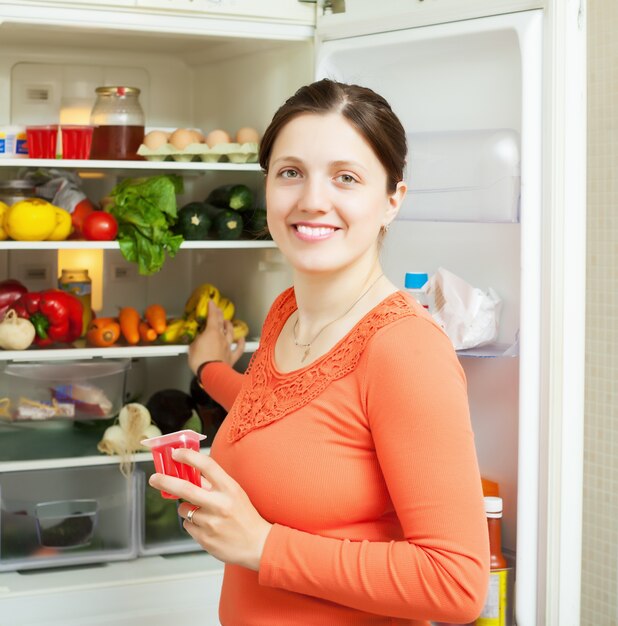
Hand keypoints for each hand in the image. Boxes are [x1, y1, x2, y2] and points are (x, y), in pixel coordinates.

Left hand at [148, 448, 271, 570]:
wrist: (257, 544)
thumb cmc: (245, 515)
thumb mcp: (235, 493)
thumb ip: (214, 483)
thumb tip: (190, 471)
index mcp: (229, 488)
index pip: (206, 465)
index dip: (188, 456)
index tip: (176, 453)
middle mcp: (219, 504)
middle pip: (185, 488)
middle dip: (165, 481)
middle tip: (155, 478)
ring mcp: (211, 522)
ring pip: (183, 509)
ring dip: (187, 509)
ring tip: (203, 513)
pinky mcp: (204, 538)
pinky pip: (187, 526)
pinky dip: (192, 524)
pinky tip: (207, 526)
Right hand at [188, 299, 245, 373]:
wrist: (211, 374)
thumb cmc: (200, 361)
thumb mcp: (192, 348)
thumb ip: (197, 341)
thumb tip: (198, 341)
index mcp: (211, 332)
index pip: (212, 316)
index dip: (211, 308)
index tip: (211, 302)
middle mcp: (221, 337)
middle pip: (221, 323)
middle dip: (219, 315)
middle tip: (218, 310)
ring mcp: (228, 346)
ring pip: (230, 333)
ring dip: (229, 326)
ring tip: (227, 321)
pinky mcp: (232, 356)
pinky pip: (238, 348)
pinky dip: (240, 342)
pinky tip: (241, 338)